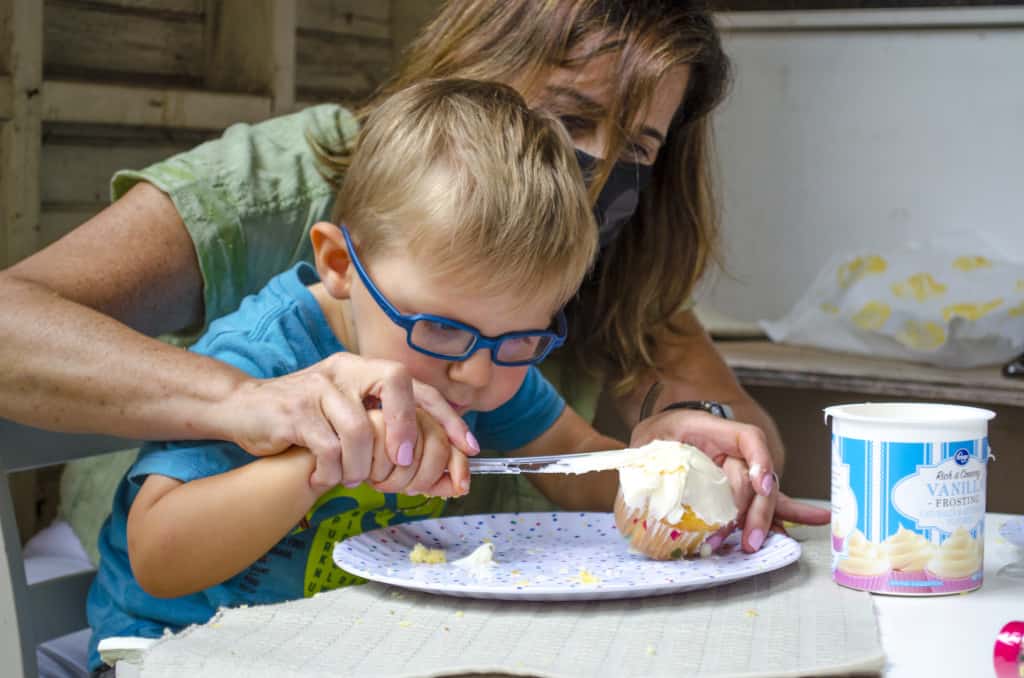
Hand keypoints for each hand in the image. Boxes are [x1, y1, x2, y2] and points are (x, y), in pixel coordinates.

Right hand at [220, 352, 477, 490]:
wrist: (242, 409)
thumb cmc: (306, 422)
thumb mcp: (349, 420)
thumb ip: (386, 439)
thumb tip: (435, 476)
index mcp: (365, 370)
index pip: (419, 386)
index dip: (448, 417)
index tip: (469, 449)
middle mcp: (345, 369)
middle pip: (395, 382)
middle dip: (406, 430)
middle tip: (401, 466)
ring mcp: (318, 386)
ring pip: (360, 428)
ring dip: (359, 465)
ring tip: (349, 478)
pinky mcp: (293, 411)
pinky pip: (327, 447)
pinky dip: (331, 472)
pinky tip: (322, 478)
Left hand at [629, 410, 829, 551]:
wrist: (656, 436)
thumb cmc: (652, 438)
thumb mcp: (644, 444)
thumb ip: (645, 465)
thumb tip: (640, 496)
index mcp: (710, 429)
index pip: (748, 438)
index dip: (759, 460)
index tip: (761, 485)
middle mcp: (731, 448)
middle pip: (755, 477)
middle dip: (754, 510)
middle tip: (746, 538)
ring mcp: (739, 467)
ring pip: (763, 495)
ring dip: (760, 522)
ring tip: (752, 544)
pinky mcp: (740, 486)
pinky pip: (767, 500)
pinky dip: (787, 512)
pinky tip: (817, 518)